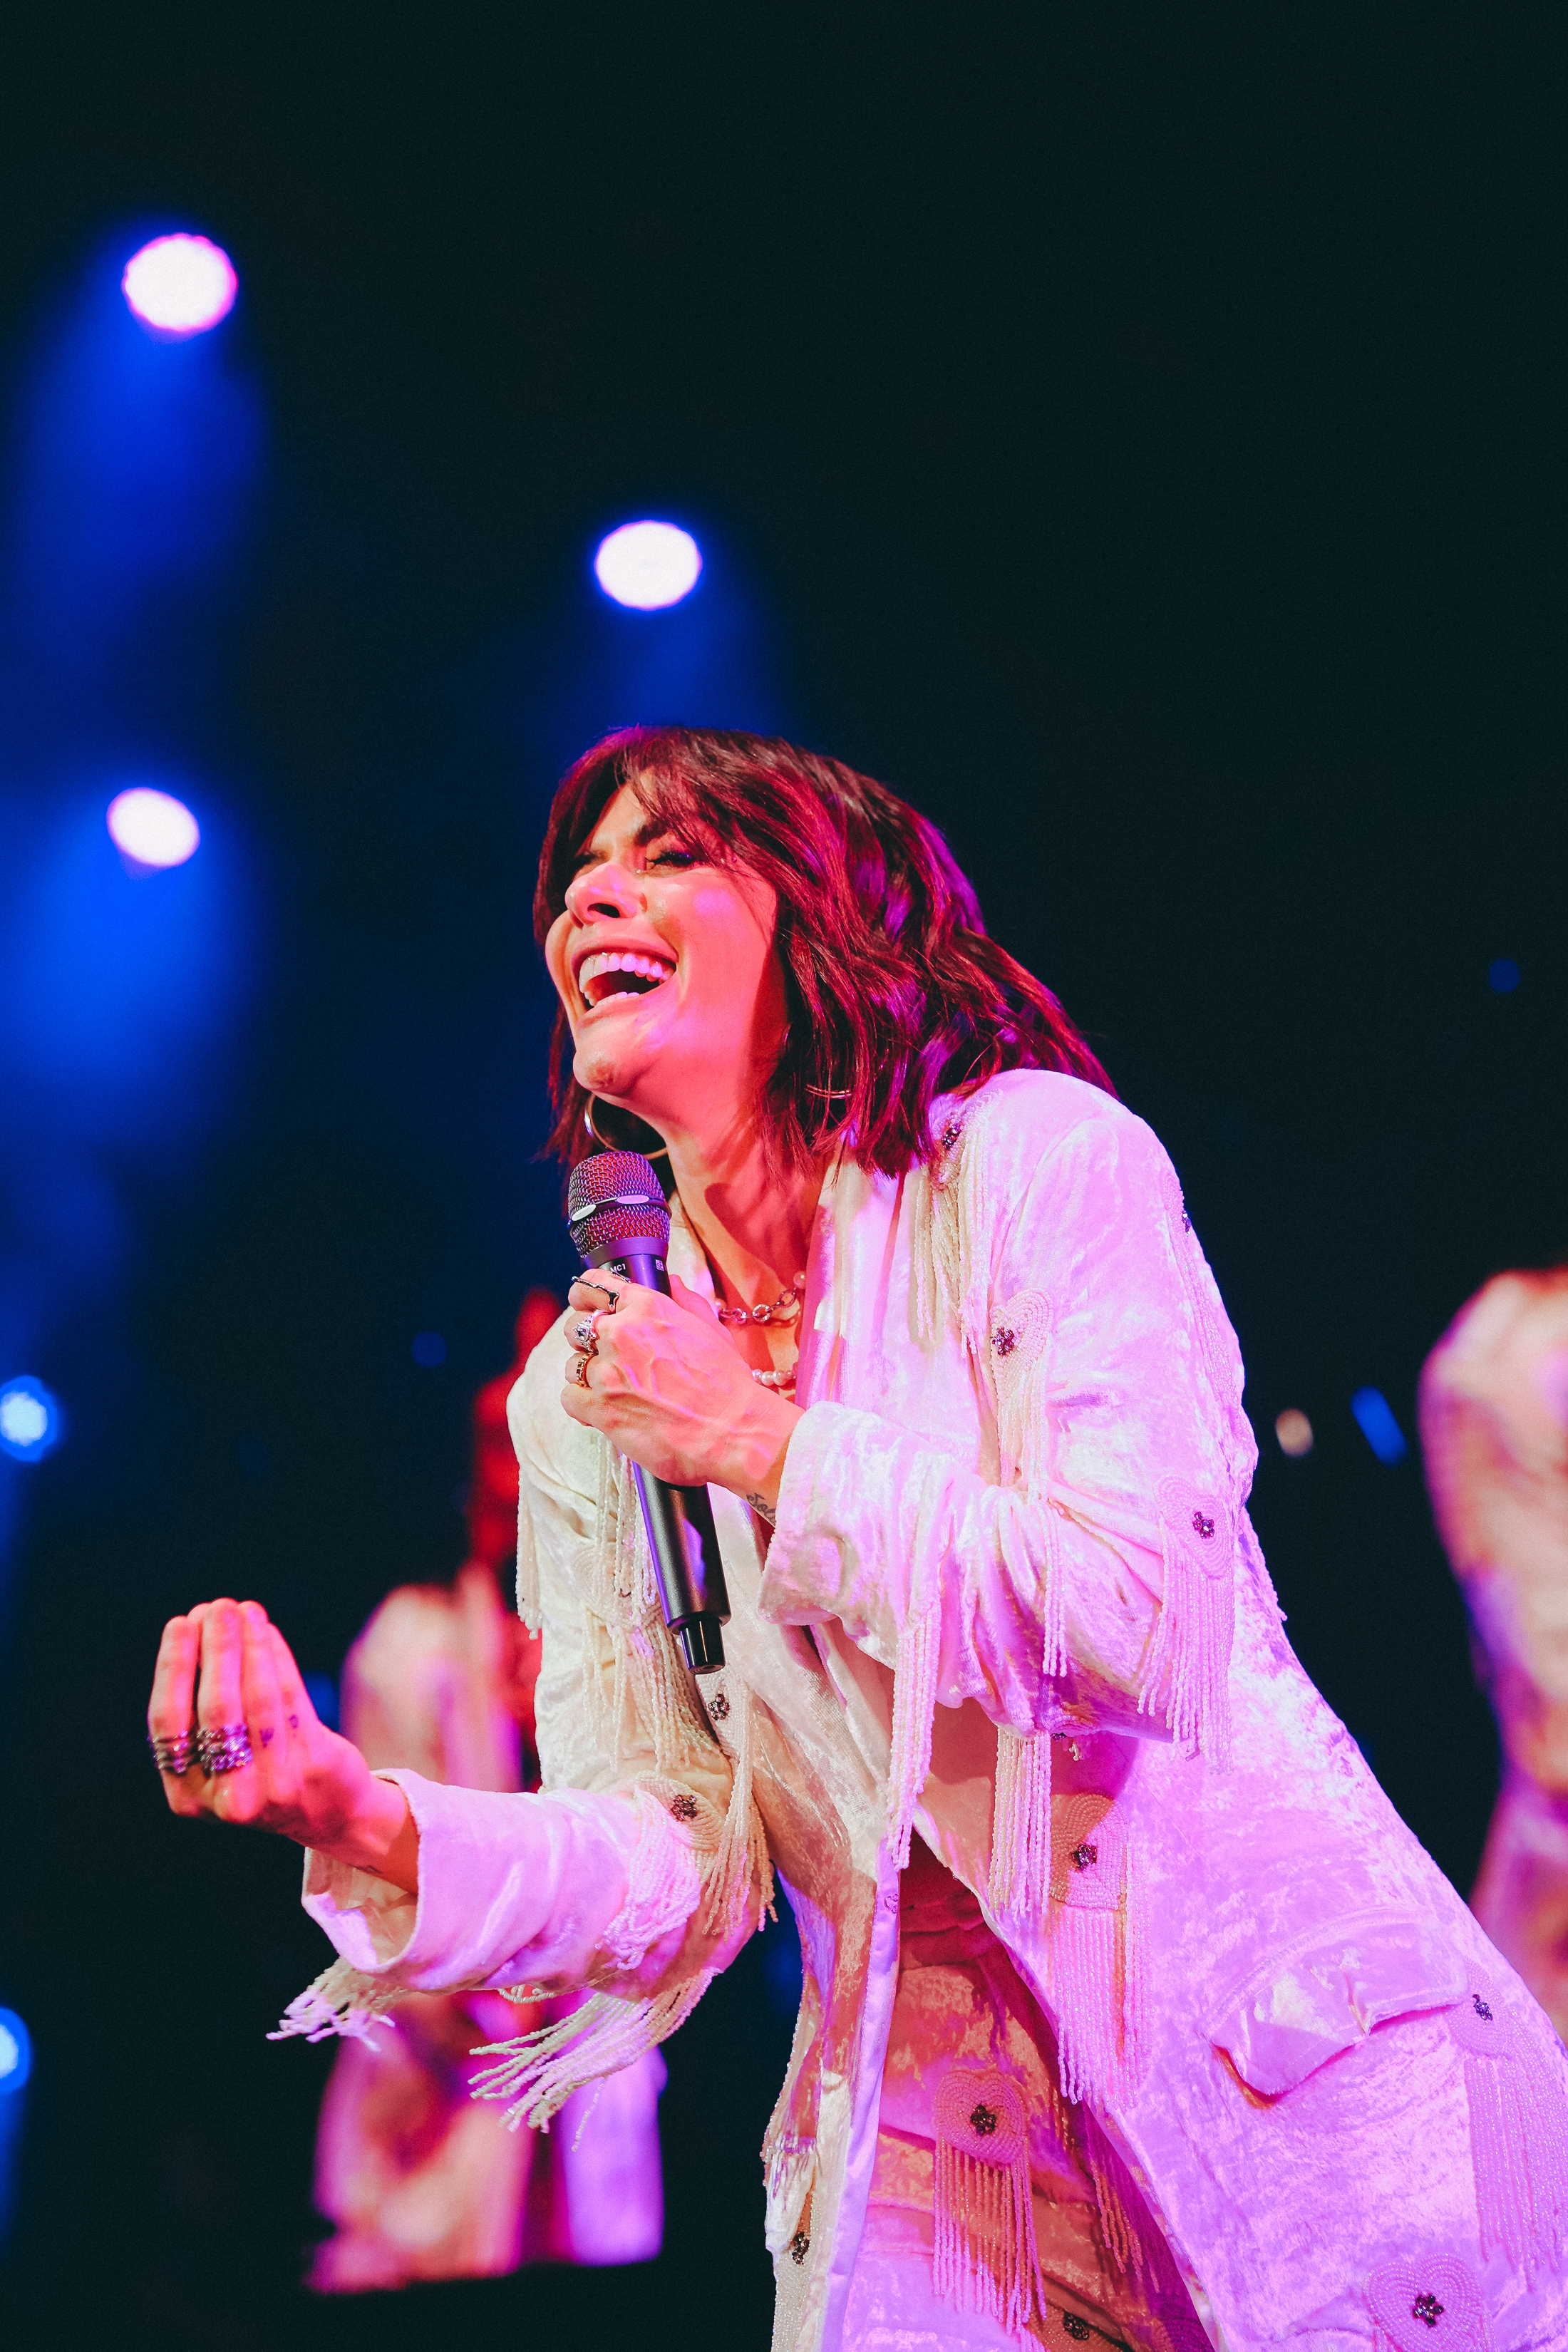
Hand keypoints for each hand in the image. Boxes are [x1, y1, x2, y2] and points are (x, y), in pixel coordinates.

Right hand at [147, 1599, 418, 1891]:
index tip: (179, 1623)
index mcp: (187, 1797)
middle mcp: (228, 1799)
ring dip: (249, 1646)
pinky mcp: (312, 1766)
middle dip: (214, 1649)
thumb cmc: (259, 1771)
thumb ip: (199, 1711)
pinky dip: (277, 1659)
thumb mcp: (216, 1761)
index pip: (168, 1723)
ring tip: (245, 1610)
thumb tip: (197, 1626)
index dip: (173, 1667)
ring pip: (257, 1700)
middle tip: (215, 1607)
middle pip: (215, 1709)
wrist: (328, 1813)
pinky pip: (291, 1699)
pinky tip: (268, 1632)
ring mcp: (273, 1786)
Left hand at [562, 1270, 799, 1508]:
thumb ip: (687, 1301)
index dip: (584, 1294)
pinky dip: (582, 1405)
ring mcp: (608, 1371)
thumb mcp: (712, 1331)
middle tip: (607, 1360)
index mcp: (648, 1308)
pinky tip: (604, 1411)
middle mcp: (622, 1333)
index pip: (596, 1285)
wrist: (732, 1432)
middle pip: (576, 1326)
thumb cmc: (727, 1385)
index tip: (583, 1303)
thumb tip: (673, 1282)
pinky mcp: (600, 1408)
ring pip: (572, 1365)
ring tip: (615, 1392)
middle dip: (586, 1342)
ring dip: (587, 1377)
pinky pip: (569, 1398)